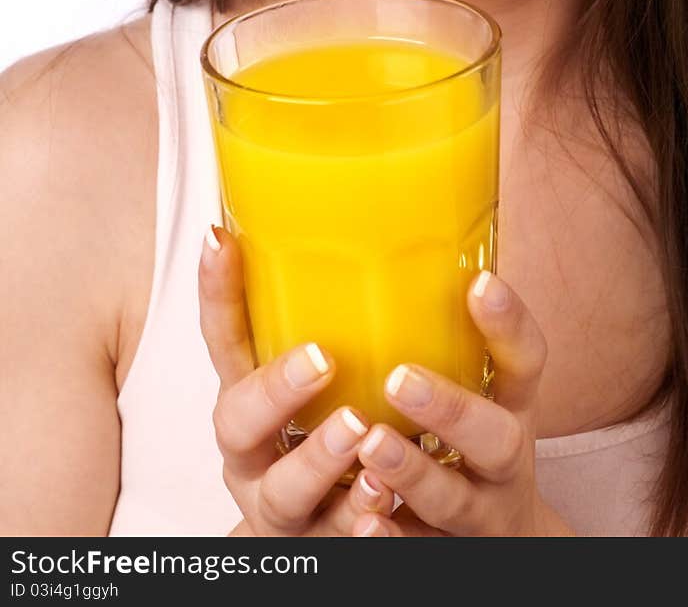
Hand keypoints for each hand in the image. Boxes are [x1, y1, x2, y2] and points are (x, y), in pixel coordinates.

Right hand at [198, 226, 394, 535]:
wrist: (358, 536)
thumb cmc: (344, 429)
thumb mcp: (328, 377)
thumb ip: (341, 318)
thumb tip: (386, 223)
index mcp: (250, 401)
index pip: (223, 340)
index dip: (215, 293)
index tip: (221, 241)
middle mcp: (255, 455)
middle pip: (238, 424)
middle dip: (274, 389)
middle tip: (321, 357)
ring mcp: (286, 509)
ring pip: (287, 492)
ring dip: (320, 458)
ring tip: (360, 429)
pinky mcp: (327, 549)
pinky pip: (339, 543)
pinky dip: (358, 525)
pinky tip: (381, 504)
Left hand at [347, 271, 576, 536]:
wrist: (498, 543)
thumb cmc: (468, 445)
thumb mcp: (480, 393)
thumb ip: (448, 338)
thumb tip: (392, 240)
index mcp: (511, 407)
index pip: (527, 360)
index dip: (510, 324)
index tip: (481, 282)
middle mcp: (502, 461)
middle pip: (496, 438)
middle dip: (452, 408)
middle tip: (399, 377)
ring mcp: (476, 514)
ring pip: (451, 499)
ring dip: (412, 472)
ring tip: (370, 442)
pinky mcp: (439, 551)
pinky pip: (416, 551)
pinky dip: (390, 539)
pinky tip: (363, 521)